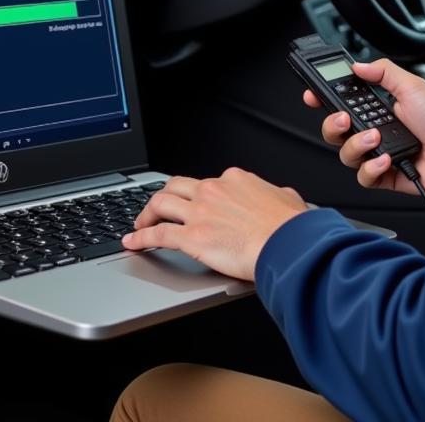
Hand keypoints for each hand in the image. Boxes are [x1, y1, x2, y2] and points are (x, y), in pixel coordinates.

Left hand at [121, 168, 307, 281]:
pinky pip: (157, 234)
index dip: (196, 194)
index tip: (193, 204)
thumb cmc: (291, 228)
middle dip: (162, 196)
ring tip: (139, 224)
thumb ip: (276, 197)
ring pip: (161, 203)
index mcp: (235, 180)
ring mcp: (200, 211)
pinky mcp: (192, 236)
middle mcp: (213, 189)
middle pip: (176, 185)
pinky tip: (133, 242)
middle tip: (155, 209)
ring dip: (146, 213)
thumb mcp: (288, 200)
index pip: (206, 182)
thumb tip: (280, 198)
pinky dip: (140, 237)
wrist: (289, 244)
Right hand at [303, 58, 424, 196]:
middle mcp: (374, 132)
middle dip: (332, 125)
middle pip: (334, 132)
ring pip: (345, 155)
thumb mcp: (412, 85)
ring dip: (356, 146)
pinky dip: (372, 168)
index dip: (322, 100)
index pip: (341, 104)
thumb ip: (383, 72)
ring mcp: (378, 155)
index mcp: (377, 109)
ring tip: (376, 139)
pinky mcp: (385, 177)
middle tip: (343, 118)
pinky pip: (364, 177)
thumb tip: (358, 65)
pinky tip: (386, 159)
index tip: (312, 94)